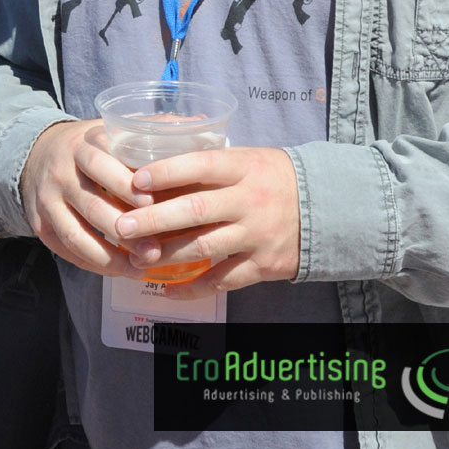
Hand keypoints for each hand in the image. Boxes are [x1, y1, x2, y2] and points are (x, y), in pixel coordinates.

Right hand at [20, 119, 154, 275]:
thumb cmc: (93, 146)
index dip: (125, 186)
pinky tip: (119, 270)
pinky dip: (93, 265)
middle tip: (154, 250)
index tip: (152, 204)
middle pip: (91, 205)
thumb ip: (153, 129)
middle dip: (125, 231)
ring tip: (139, 268)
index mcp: (83, 145)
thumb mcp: (115, 129)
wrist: (38, 153)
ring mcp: (48, 200)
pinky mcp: (40, 225)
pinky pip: (67, 250)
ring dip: (109, 257)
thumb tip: (200, 123)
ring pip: (76, 234)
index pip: (101, 165)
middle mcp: (62, 172)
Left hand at [113, 146, 300, 298]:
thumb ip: (208, 166)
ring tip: (137, 258)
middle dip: (155, 218)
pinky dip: (194, 287)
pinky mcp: (264, 265)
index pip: (200, 165)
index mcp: (243, 167)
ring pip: (205, 247)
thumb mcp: (246, 159)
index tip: (136, 179)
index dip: (167, 172)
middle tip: (123, 225)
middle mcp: (249, 200)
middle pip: (196, 209)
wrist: (325, 206)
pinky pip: (223, 280)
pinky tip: (169, 289)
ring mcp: (257, 234)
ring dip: (167, 255)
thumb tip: (155, 170)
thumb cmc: (272, 177)